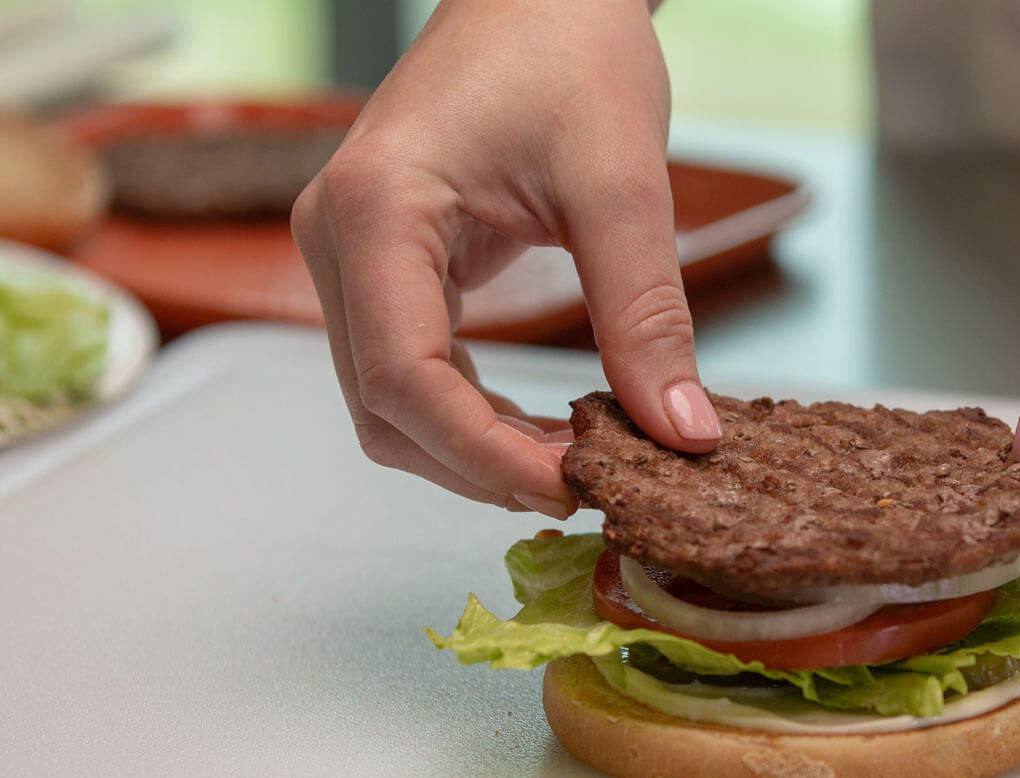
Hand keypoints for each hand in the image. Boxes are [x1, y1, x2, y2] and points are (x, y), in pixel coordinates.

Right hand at [292, 0, 720, 518]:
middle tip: (590, 489)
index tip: (572, 488)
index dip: (482, 454)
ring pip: (390, 402)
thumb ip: (648, 315)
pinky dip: (472, 414)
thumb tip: (683, 433)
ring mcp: (350, 253)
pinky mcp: (383, 263)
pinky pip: (410, 368)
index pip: (403, 377)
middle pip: (385, 406)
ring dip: (476, 449)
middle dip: (481, 465)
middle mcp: (337, 237)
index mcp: (376, 207)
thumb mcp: (623, 182)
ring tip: (578, 463)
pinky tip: (547, 427)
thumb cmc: (568, 46)